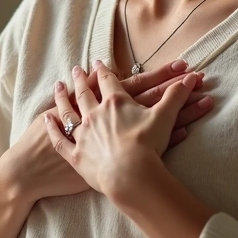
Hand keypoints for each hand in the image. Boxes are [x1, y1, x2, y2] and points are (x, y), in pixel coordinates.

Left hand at [44, 64, 198, 195]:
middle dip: (81, 79)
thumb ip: (176, 95)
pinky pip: (59, 139)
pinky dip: (52, 129)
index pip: (108, 81)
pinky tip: (45, 120)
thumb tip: (192, 78)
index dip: (103, 71)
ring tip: (57, 87)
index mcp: (115, 103)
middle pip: (85, 92)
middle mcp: (94, 114)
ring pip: (68, 111)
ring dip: (62, 98)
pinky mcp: (75, 155)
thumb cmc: (148, 145)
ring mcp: (82, 134)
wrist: (131, 175)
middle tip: (75, 69)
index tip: (98, 63)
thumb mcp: (165, 117)